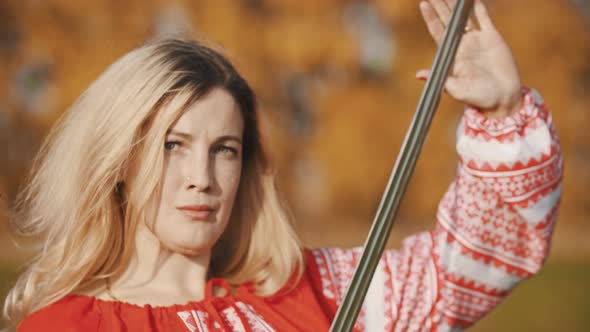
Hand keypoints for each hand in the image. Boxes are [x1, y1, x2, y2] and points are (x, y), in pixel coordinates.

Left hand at [416, 0, 522, 117]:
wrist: (502, 98)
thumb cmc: (478, 98)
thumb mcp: (457, 90)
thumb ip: (441, 80)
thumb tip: (419, 75)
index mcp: (451, 55)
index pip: (438, 32)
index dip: (431, 17)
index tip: (423, 3)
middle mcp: (462, 45)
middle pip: (448, 20)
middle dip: (440, 5)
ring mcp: (476, 40)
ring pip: (464, 16)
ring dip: (457, 3)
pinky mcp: (492, 38)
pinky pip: (483, 18)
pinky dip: (477, 6)